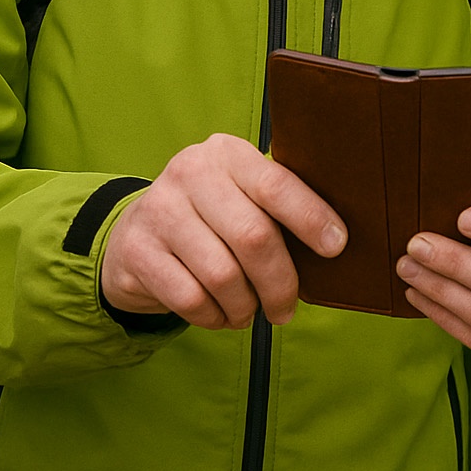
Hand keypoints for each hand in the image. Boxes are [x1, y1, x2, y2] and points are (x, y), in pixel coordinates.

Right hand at [101, 133, 346, 328]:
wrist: (134, 235)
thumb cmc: (211, 218)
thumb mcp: (242, 196)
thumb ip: (279, 207)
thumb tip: (335, 243)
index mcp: (227, 153)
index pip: (276, 184)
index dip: (310, 217)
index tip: (336, 246)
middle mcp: (191, 171)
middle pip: (254, 237)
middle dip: (280, 283)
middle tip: (286, 309)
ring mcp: (159, 209)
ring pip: (223, 275)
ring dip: (245, 306)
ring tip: (249, 312)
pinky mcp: (137, 250)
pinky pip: (191, 298)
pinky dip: (214, 317)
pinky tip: (219, 314)